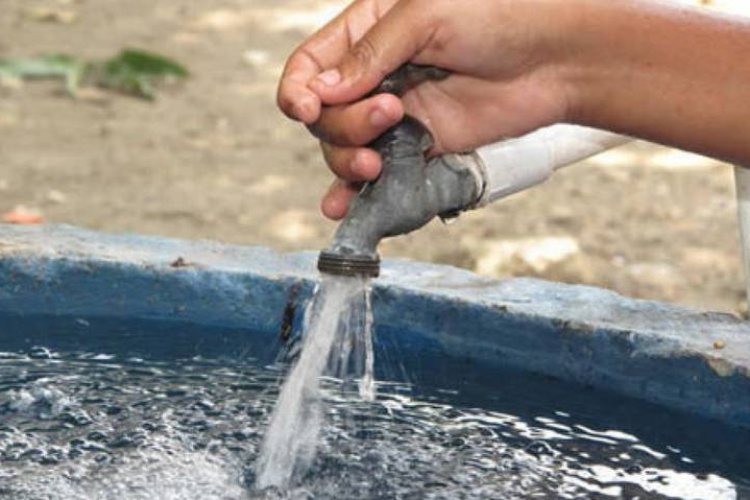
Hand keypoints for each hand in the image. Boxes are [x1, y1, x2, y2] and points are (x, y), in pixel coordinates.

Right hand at [277, 0, 576, 218]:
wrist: (555, 57)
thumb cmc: (498, 14)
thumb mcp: (424, 14)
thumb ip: (370, 54)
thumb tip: (319, 92)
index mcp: (367, 31)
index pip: (309, 64)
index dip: (297, 90)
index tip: (305, 109)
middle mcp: (375, 76)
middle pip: (325, 115)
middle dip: (344, 124)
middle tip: (389, 114)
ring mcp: (396, 115)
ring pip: (344, 148)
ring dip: (348, 160)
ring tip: (377, 161)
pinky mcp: (420, 147)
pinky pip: (378, 174)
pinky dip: (356, 193)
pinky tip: (343, 207)